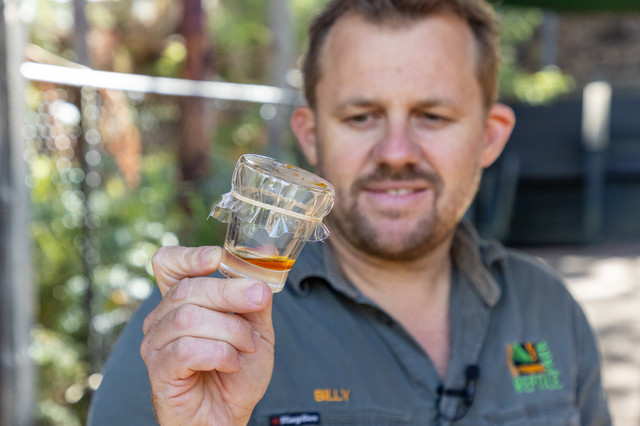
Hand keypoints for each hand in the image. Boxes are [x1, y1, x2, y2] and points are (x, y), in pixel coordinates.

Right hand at [140, 246, 274, 425]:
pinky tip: (231, 364)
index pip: (167, 263)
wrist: (229, 415)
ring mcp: (156, 344)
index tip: (217, 258)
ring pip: (189, 317)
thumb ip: (255, 292)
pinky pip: (188, 349)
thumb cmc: (237, 371)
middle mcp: (161, 318)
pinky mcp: (159, 370)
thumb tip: (266, 253)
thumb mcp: (255, 326)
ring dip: (231, 331)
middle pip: (188, 288)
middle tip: (258, 301)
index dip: (189, 255)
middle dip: (230, 292)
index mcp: (182, 300)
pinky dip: (220, 354)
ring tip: (247, 347)